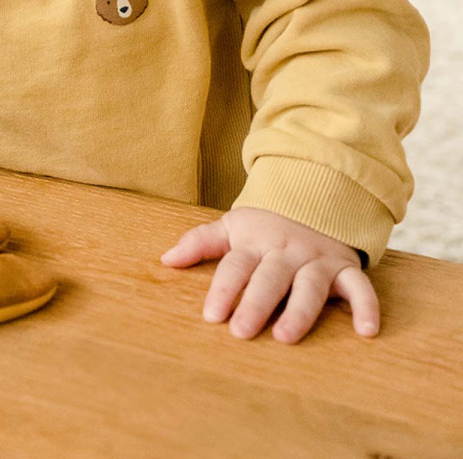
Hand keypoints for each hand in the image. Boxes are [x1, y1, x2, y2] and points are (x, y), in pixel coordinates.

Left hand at [160, 207, 378, 343]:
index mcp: (255, 242)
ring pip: (309, 285)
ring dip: (299, 310)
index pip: (236, 265)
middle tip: (240, 331)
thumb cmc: (265, 225)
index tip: (211, 316)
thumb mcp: (232, 226)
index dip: (223, 289)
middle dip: (255, 303)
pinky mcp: (345, 268)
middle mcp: (286, 251)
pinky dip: (366, 307)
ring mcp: (317, 259)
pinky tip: (366, 332)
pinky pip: (360, 287)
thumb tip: (165, 260)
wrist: (314, 196)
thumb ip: (200, 242)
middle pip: (269, 277)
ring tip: (286, 336)